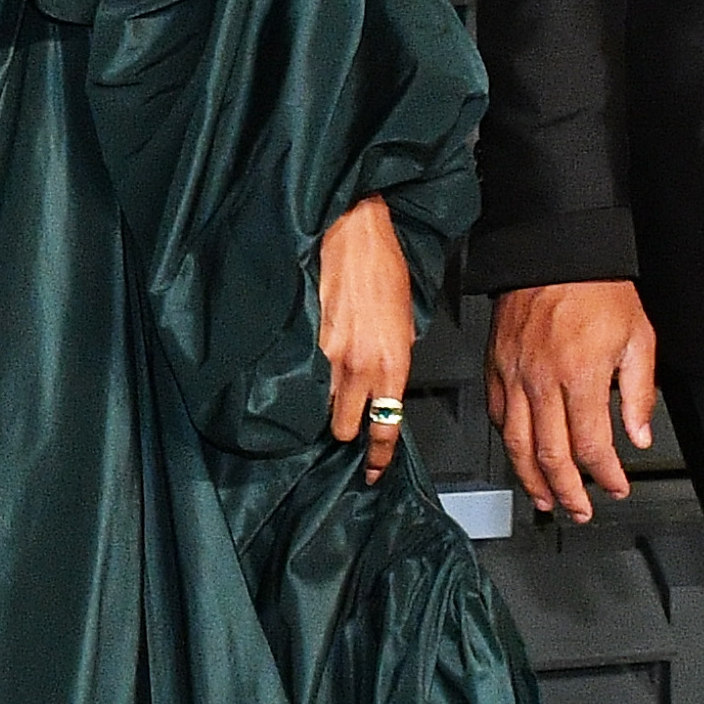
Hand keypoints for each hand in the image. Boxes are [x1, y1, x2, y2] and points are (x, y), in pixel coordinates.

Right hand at [318, 195, 416, 481]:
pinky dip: (300, 377)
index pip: (384, 428)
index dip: (377, 458)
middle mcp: (357, 366)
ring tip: (321, 384)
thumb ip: (394, 362)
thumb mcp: (405, 322)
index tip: (373, 472)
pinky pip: (297, 377)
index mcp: (391, 364)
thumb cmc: (383, 269)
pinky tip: (301, 364)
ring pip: (315, 406)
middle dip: (342, 425)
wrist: (352, 232)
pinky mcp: (299, 340)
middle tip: (343, 411)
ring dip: (319, 401)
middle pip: (341, 429)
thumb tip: (383, 390)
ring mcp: (324, 355)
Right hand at [488, 279, 655, 522]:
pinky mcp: (496, 367)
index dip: (605, 476)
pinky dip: (508, 442)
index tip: (616, 486)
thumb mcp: (639, 339)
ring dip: (531, 480)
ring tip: (545, 499)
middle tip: (579, 510)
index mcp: (580, 378)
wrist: (556, 253)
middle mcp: (542, 383)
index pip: (590, 447)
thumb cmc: (597, 289)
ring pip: (516, 444)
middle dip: (567, 493)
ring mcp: (513, 377)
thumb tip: (639, 435)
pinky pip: (496, 416)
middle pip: (550, 457)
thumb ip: (639, 393)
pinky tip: (519, 455)